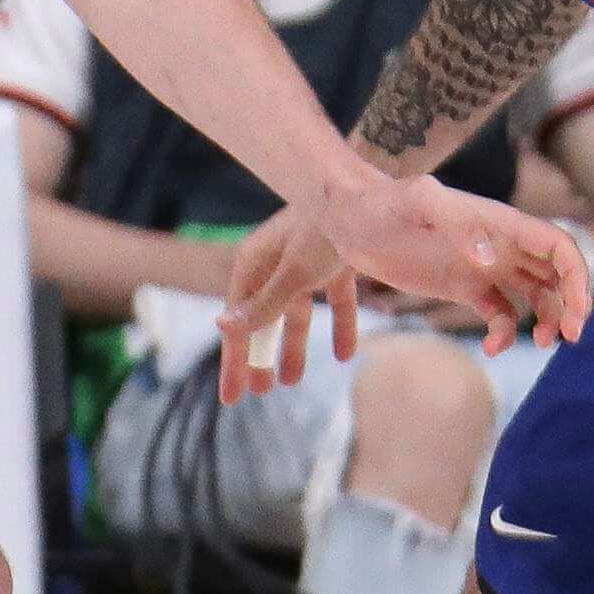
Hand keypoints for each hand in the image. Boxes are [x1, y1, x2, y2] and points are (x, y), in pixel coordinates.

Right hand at [213, 203, 358, 405]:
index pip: (239, 323)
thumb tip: (223, 326)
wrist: (370, 195)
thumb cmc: (324, 227)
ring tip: (292, 380)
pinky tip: (346, 355)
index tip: (232, 398)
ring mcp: (306, 264)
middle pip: (263, 320)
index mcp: (254, 264)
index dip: (235, 362)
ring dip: (294, 347)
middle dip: (260, 357)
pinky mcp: (336, 263)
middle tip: (258, 392)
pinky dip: (340, 327)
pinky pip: (334, 303)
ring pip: (296, 315)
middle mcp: (275, 264)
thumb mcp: (294, 272)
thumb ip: (264, 304)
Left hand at [310, 166, 592, 357]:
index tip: (576, 313)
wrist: (347, 217)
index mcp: (498, 222)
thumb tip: (489, 257)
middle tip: (568, 338)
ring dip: (548, 319)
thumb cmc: (382, 203)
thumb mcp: (416, 204)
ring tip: (543, 344)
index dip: (577, 277)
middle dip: (573, 303)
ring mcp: (482, 265)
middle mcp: (499, 243)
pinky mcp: (462, 285)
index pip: (557, 245)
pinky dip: (504, 332)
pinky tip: (491, 350)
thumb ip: (456, 222)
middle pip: (556, 272)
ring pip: (535, 294)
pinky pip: (499, 311)